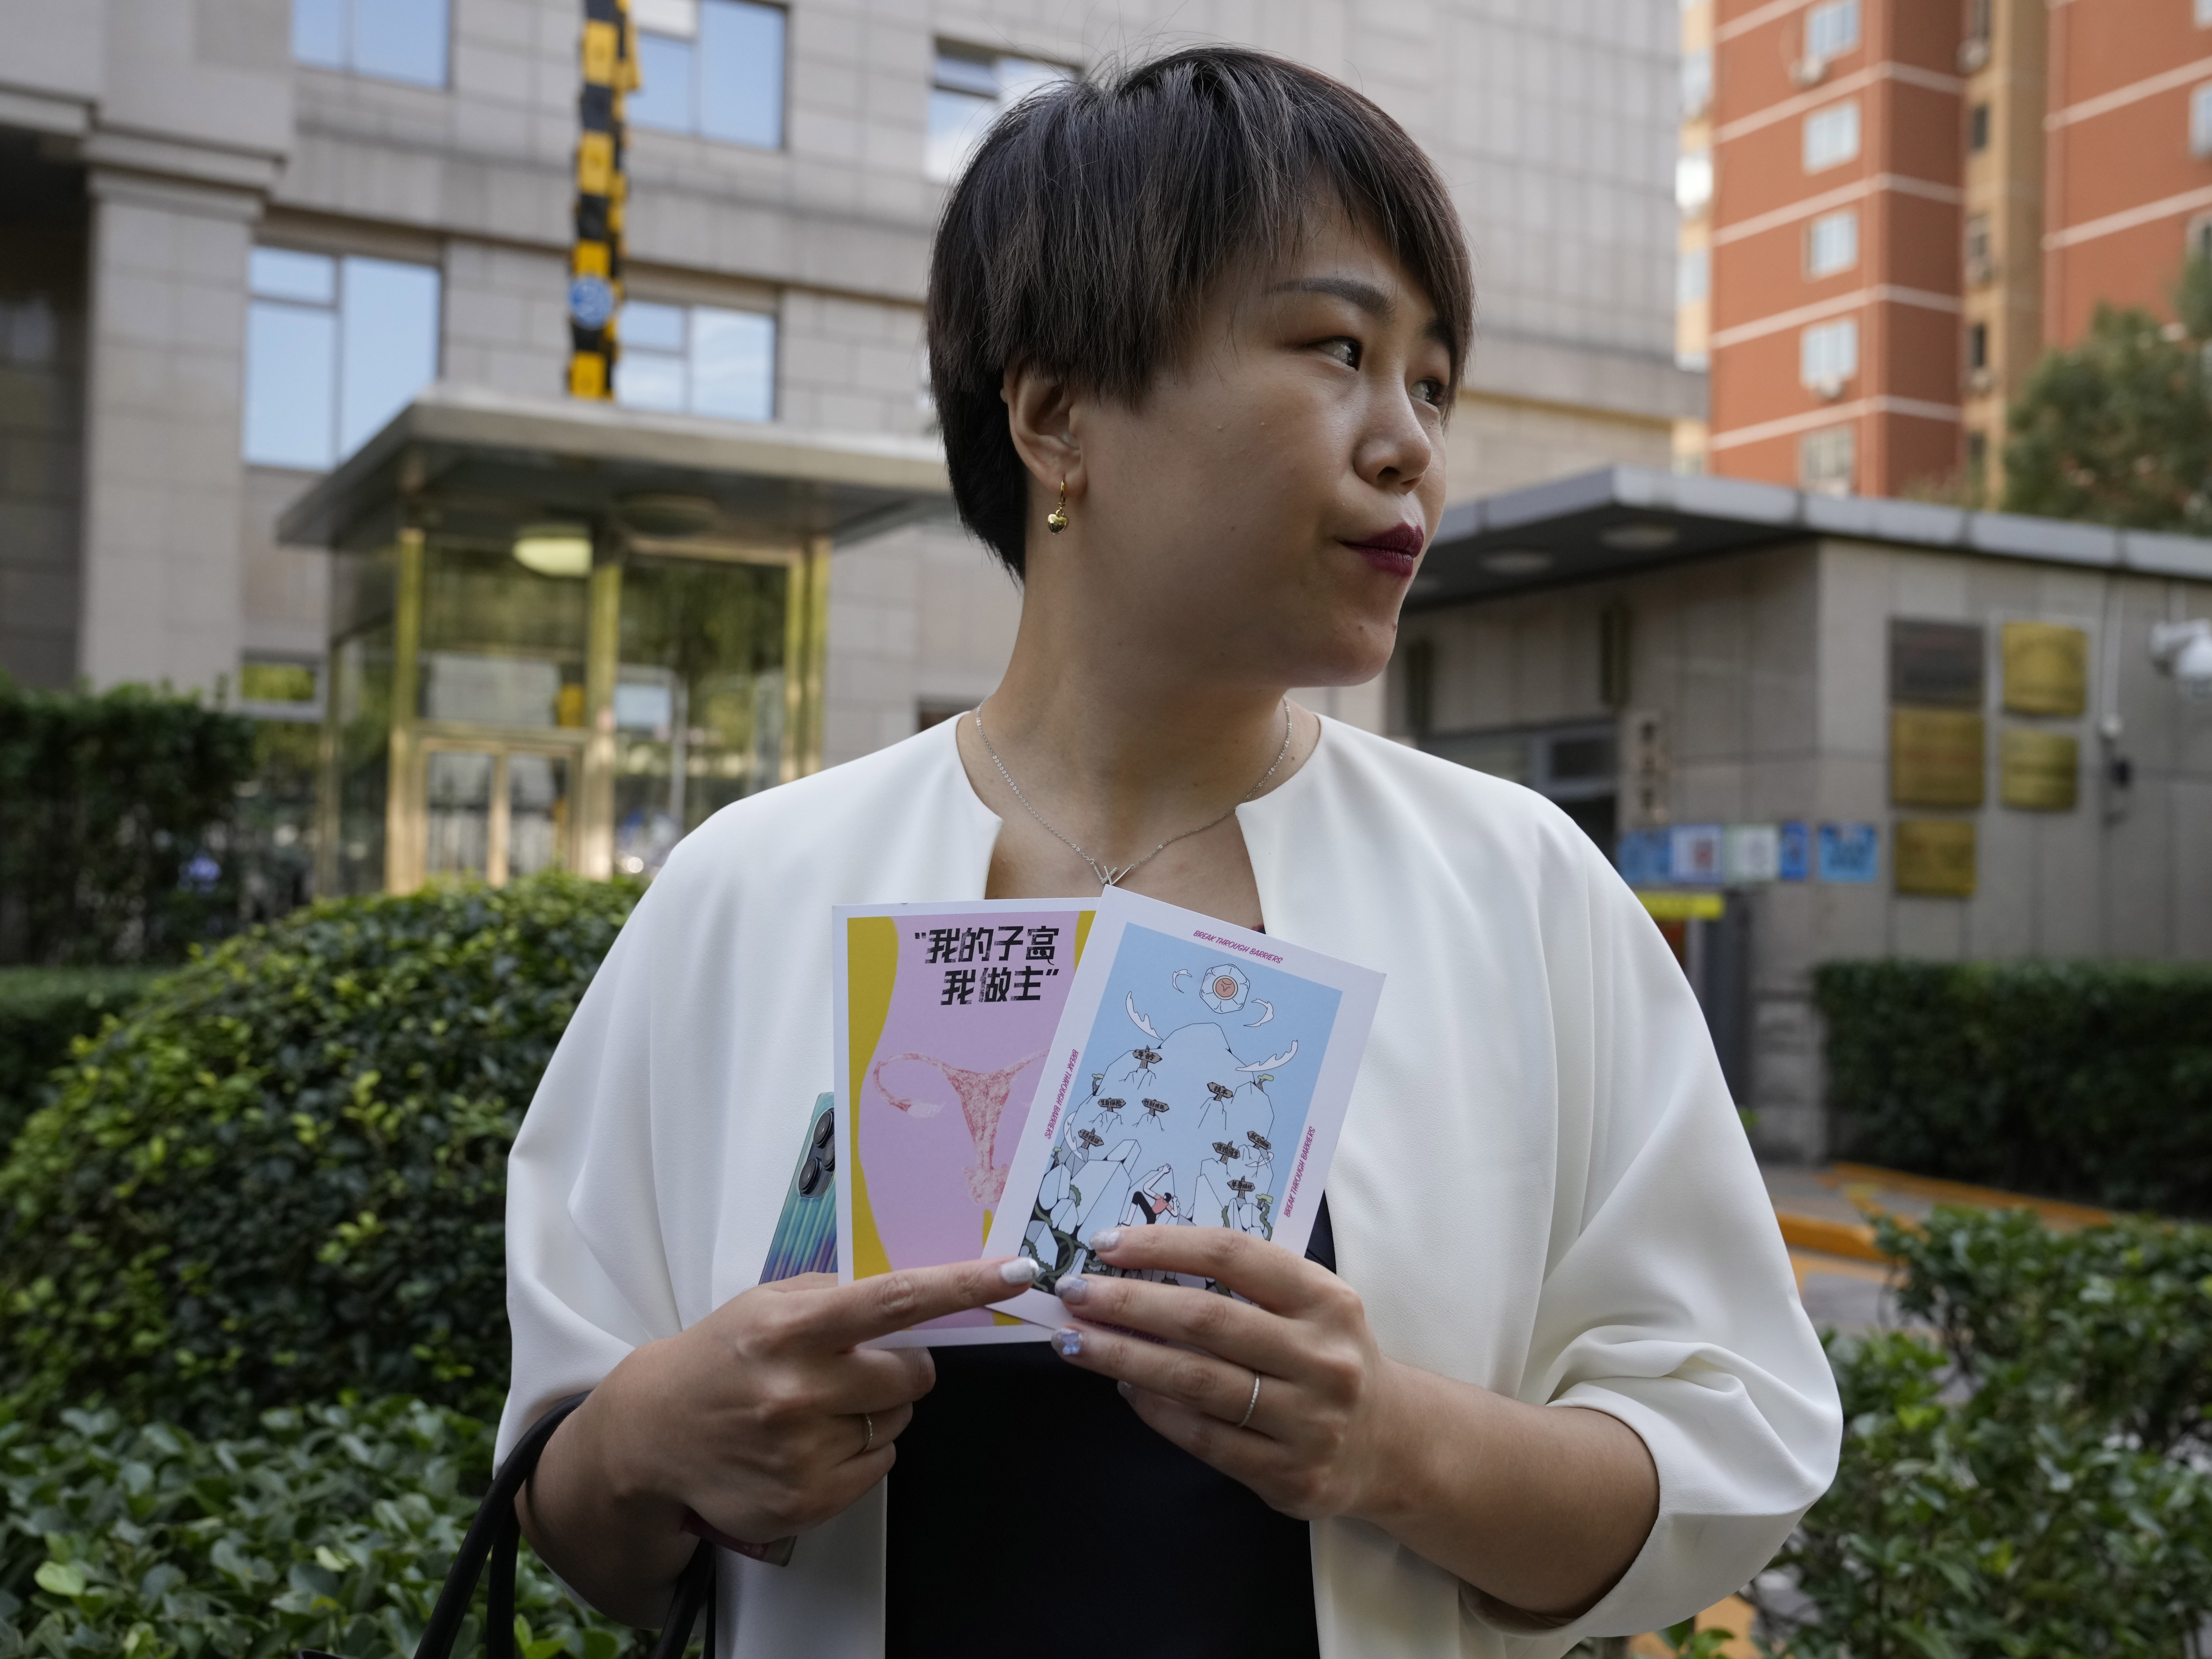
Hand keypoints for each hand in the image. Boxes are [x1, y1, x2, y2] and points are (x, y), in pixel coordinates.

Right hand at [521, 1256, 1038, 1623]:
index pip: (896, 1299)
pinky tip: (811, 1443)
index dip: (963, 1285)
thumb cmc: (720, 1358)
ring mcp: (805, 1451)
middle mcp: (800, 1390)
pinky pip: (879, 1468)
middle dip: (901, 1368)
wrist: (652, 1435)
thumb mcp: (767, 1305)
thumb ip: (836, 1296)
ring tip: (819, 1408)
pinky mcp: (808, 1499)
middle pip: (913, 1375)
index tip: (1018, 1273)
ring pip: (898, 1425)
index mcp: (792, 1329)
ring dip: (875, 1413)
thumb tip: (914, 1290)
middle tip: (856, 1368)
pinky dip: (858, 1454)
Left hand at [1043, 1226, 1400, 1521]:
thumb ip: (1244, 1284)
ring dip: (1123, 1358)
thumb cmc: (1328, 1357)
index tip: (1106, 1243)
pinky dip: (1155, 1410)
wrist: (1391, 1444)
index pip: (1234, 1255)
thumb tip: (1140, 1264)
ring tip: (1075, 1340)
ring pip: (1196, 1382)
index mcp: (1327, 1300)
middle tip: (1073, 1292)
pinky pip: (1204, 1438)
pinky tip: (1124, 1388)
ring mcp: (1309, 1422)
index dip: (1164, 1245)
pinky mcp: (1289, 1475)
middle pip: (1206, 1321)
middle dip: (1127, 1303)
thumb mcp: (1310, 1305)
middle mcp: (1323, 1358)